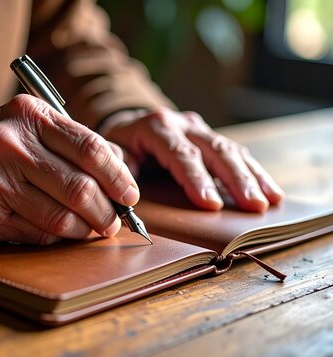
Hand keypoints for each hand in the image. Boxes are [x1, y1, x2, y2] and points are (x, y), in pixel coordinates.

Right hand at [0, 95, 139, 243]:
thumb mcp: (31, 126)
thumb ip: (75, 143)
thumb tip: (121, 172)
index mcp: (30, 115)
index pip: (91, 149)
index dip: (119, 177)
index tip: (131, 195)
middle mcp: (9, 145)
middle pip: (80, 188)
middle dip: (107, 211)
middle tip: (115, 220)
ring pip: (61, 219)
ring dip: (86, 229)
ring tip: (93, 228)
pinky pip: (38, 234)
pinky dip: (58, 237)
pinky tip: (60, 229)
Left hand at [101, 107, 283, 211]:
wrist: (130, 124)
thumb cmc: (121, 144)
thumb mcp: (111, 150)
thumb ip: (116, 165)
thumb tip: (126, 191)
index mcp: (156, 126)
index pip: (179, 153)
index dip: (196, 178)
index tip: (210, 204)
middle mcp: (183, 124)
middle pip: (213, 149)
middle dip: (235, 178)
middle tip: (253, 206)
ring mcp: (199, 129)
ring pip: (231, 149)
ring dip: (252, 176)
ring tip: (270, 201)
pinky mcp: (210, 138)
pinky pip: (236, 153)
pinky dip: (254, 172)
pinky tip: (270, 191)